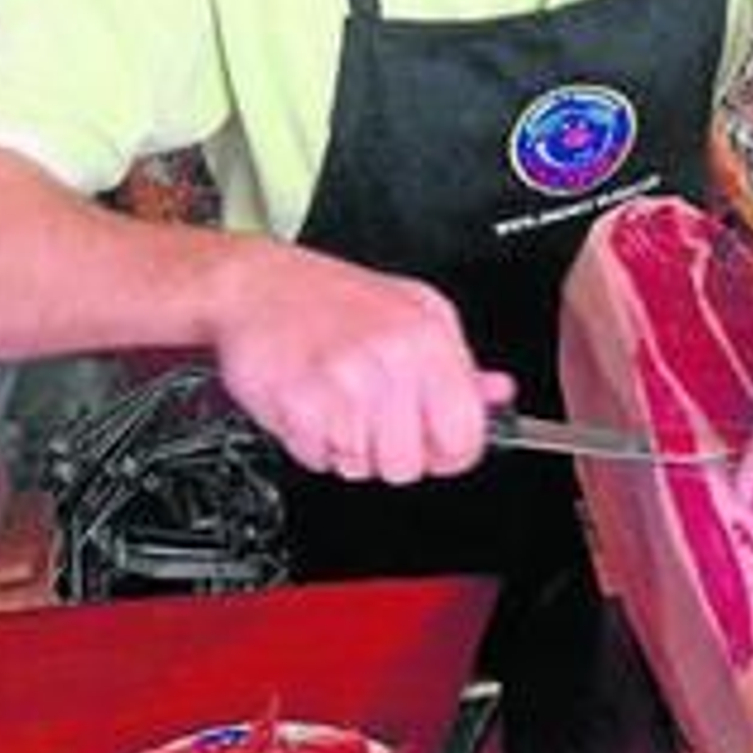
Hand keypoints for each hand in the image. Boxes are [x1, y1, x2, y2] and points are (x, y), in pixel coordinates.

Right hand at [209, 237, 513, 482]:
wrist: (256, 284)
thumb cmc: (332, 297)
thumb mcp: (414, 311)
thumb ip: (458, 361)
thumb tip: (496, 394)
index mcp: (428, 339)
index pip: (465, 436)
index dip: (449, 452)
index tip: (435, 444)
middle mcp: (391, 360)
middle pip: (410, 464)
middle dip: (391, 454)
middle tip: (374, 420)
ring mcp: (344, 383)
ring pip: (364, 467)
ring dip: (349, 450)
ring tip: (338, 406)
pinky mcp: (299, 403)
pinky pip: (319, 460)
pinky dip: (313, 445)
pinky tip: (311, 407)